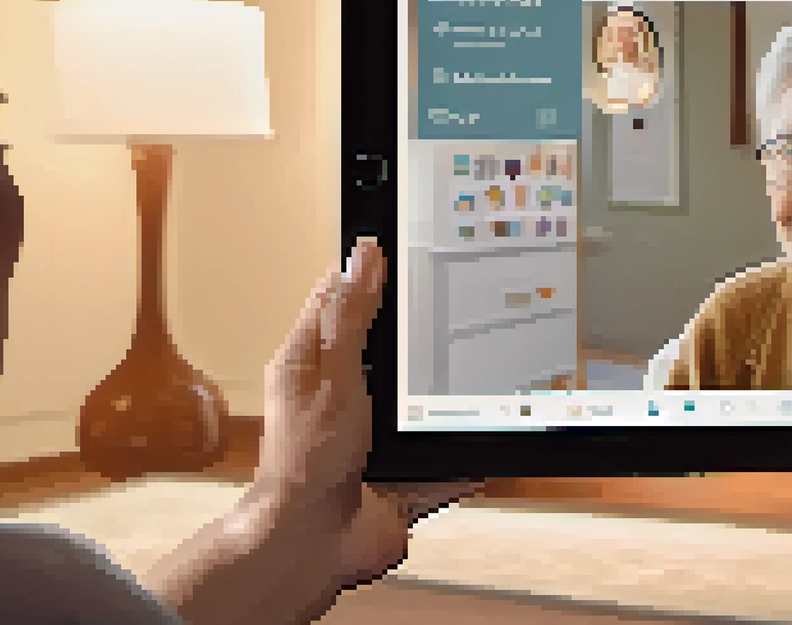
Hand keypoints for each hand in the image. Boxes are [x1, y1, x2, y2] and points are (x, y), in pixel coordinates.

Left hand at [256, 237, 481, 579]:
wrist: (316, 543)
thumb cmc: (306, 460)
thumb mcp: (335, 373)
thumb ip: (352, 316)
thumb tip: (363, 255)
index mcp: (311, 362)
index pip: (337, 300)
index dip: (365, 274)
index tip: (398, 248)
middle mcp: (338, 396)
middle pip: (382, 349)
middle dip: (416, 336)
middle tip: (455, 304)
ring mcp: (369, 437)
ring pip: (415, 404)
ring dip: (442, 397)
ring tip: (478, 369)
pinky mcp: (396, 473)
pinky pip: (437, 460)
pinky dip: (459, 456)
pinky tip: (486, 442)